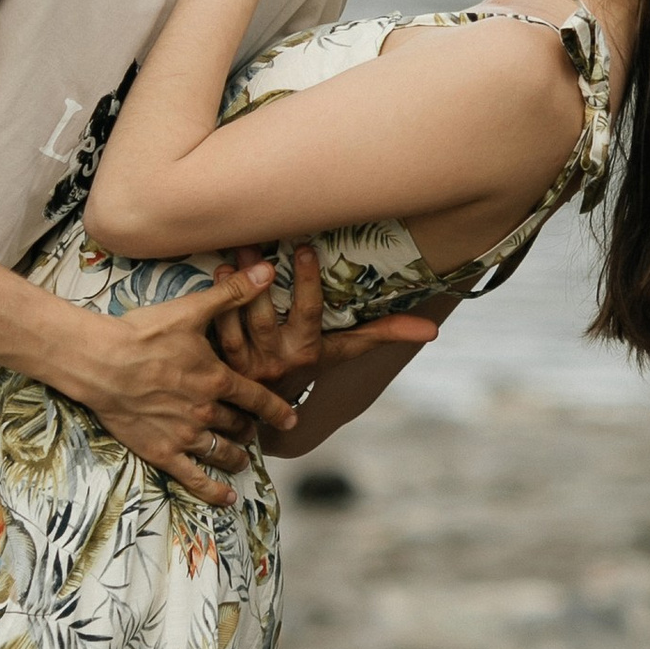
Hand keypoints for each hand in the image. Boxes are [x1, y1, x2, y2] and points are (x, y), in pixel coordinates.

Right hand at [68, 263, 289, 507]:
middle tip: (254, 431)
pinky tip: (227, 497)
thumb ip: (231, 294)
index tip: (289, 418)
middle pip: (239, 425)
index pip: (257, 397)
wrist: (100, 361)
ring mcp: (185, 435)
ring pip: (222, 451)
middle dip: (249, 428)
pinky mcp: (161, 452)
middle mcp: (206, 411)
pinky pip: (194, 478)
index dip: (276, 408)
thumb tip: (268, 270)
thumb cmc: (143, 333)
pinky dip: (214, 490)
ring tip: (241, 456)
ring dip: (236, 455)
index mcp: (217, 378)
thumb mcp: (190, 309)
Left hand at [209, 243, 441, 402]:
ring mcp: (249, 363)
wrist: (268, 407)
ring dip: (234, 288)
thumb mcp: (345, 351)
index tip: (307, 247)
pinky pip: (218, 332)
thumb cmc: (310, 364)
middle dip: (260, 280)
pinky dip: (216, 305)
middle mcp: (278, 359)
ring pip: (238, 323)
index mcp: (309, 350)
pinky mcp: (224, 363)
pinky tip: (216, 275)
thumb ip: (384, 334)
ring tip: (234, 254)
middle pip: (267, 316)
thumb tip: (433, 331)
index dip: (308, 282)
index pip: (310, 313)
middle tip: (255, 241)